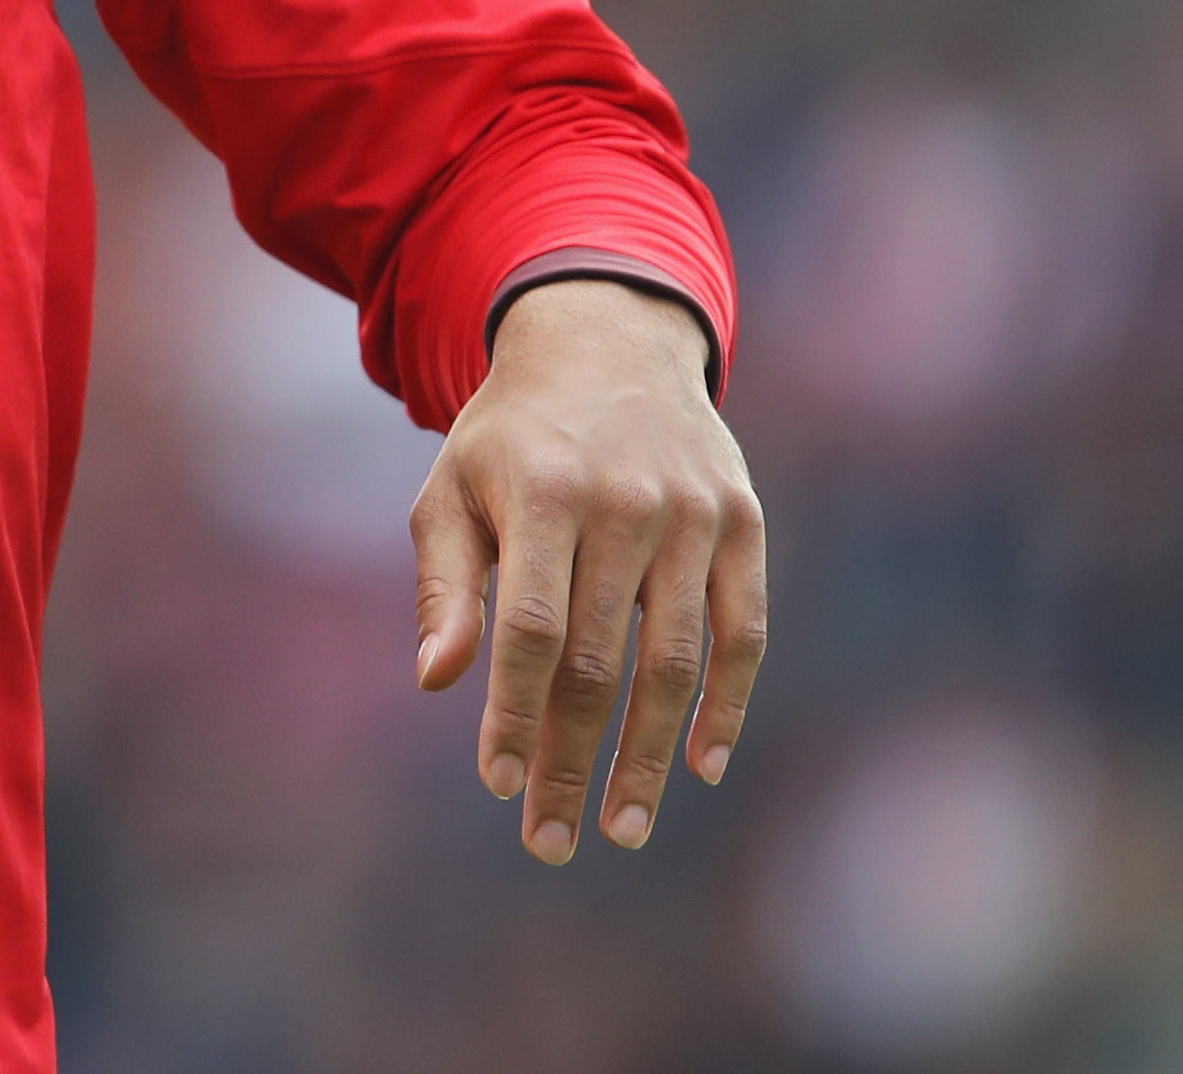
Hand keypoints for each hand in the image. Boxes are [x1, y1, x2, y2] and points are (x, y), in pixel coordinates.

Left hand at [411, 277, 763, 864]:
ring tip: (623, 827)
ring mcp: (695, 514)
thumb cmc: (512, 436)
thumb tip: (437, 682)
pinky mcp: (744, 524)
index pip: (530, 627)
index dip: (515, 712)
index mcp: (543, 491)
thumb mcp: (453, 488)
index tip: (498, 784)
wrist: (607, 340)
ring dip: (651, 755)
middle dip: (573, 759)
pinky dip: (728, 704)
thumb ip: (447, 584)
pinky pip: (744, 633)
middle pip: (600, 660)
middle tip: (550, 841)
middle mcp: (626, 504)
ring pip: (678, 661)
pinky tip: (702, 765)